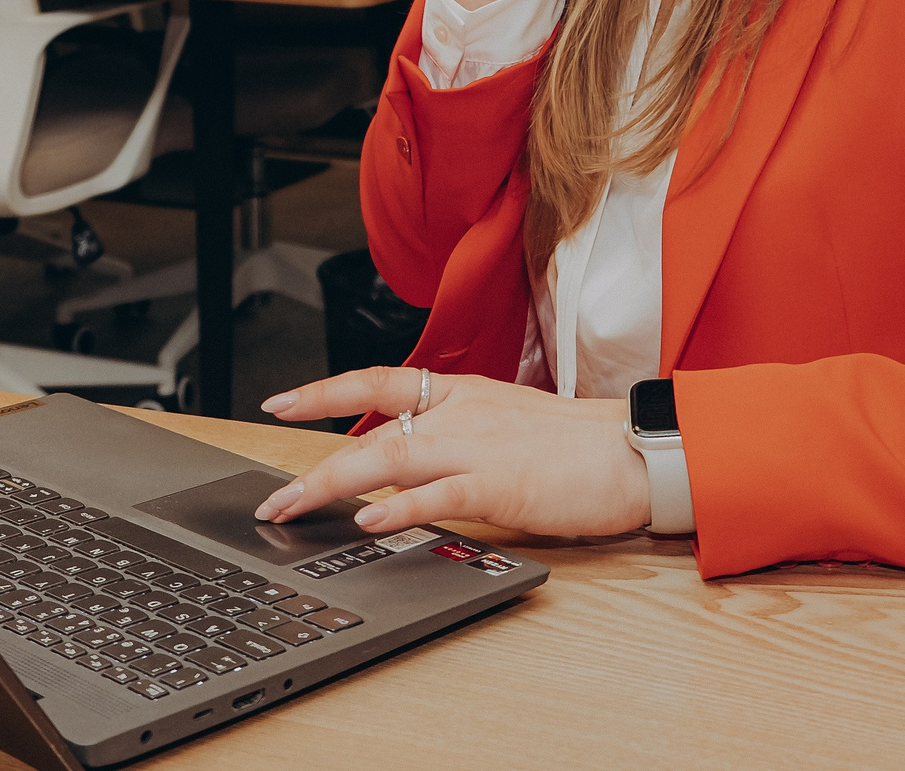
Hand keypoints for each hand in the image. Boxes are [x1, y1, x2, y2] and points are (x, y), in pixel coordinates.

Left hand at [252, 367, 650, 539]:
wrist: (632, 450)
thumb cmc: (576, 446)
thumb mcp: (504, 426)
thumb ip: (454, 441)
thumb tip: (406, 470)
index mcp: (461, 394)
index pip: (376, 383)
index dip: (322, 392)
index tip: (280, 403)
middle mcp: (460, 414)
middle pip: (367, 432)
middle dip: (311, 467)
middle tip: (272, 497)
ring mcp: (477, 446)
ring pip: (387, 458)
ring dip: (331, 486)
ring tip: (293, 510)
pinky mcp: (500, 483)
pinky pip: (436, 494)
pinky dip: (397, 507)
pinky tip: (366, 520)